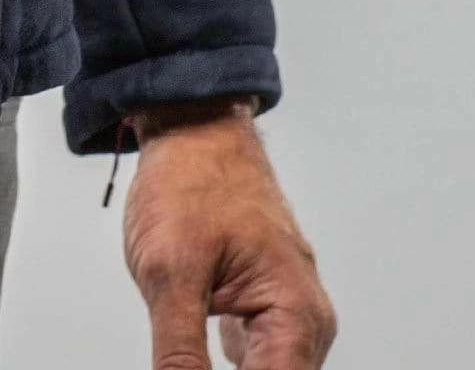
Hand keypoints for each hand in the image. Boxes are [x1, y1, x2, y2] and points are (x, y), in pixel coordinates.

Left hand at [122, 101, 336, 368]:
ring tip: (189, 337)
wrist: (193, 130)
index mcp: (296, 314)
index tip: (188, 369)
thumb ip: (179, 353)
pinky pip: (258, 362)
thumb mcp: (169, 272)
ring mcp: (288, 315)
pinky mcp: (266, 311)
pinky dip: (229, 368)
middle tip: (181, 355)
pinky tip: (195, 355)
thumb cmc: (189, 182)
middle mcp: (305, 321)